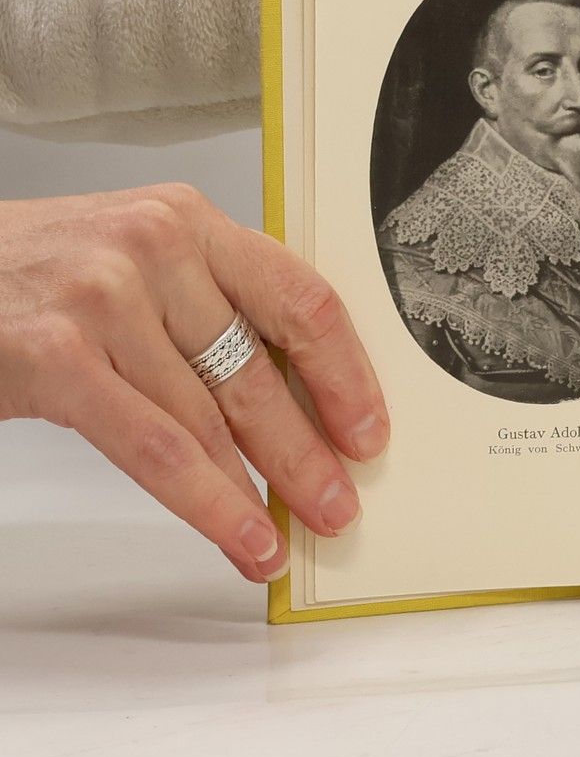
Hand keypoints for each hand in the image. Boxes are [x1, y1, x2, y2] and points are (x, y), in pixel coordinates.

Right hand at [0, 185, 388, 582]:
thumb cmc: (29, 273)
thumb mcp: (130, 258)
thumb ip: (204, 302)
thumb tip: (284, 391)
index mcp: (190, 221)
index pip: (300, 298)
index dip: (346, 373)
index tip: (369, 427)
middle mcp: (156, 249)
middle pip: (260, 368)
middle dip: (311, 448)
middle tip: (341, 501)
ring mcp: (105, 300)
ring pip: (211, 417)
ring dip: (263, 488)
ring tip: (292, 534)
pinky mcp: (56, 357)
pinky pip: (155, 447)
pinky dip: (207, 502)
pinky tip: (237, 536)